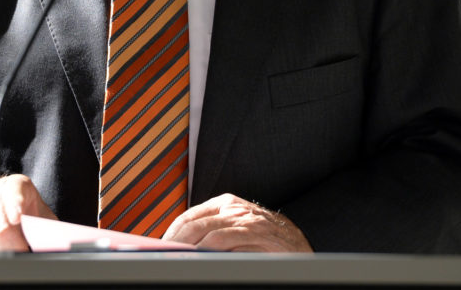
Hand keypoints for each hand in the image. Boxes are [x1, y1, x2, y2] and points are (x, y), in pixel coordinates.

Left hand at [162, 194, 311, 251]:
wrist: (300, 245)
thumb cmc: (264, 241)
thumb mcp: (236, 231)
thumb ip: (213, 233)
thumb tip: (181, 246)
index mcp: (224, 204)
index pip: (189, 216)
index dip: (172, 232)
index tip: (161, 248)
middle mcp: (234, 208)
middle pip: (194, 223)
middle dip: (175, 240)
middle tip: (164, 254)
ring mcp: (246, 220)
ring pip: (207, 231)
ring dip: (188, 246)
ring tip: (177, 257)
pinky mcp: (257, 233)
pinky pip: (226, 240)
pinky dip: (209, 249)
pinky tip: (199, 257)